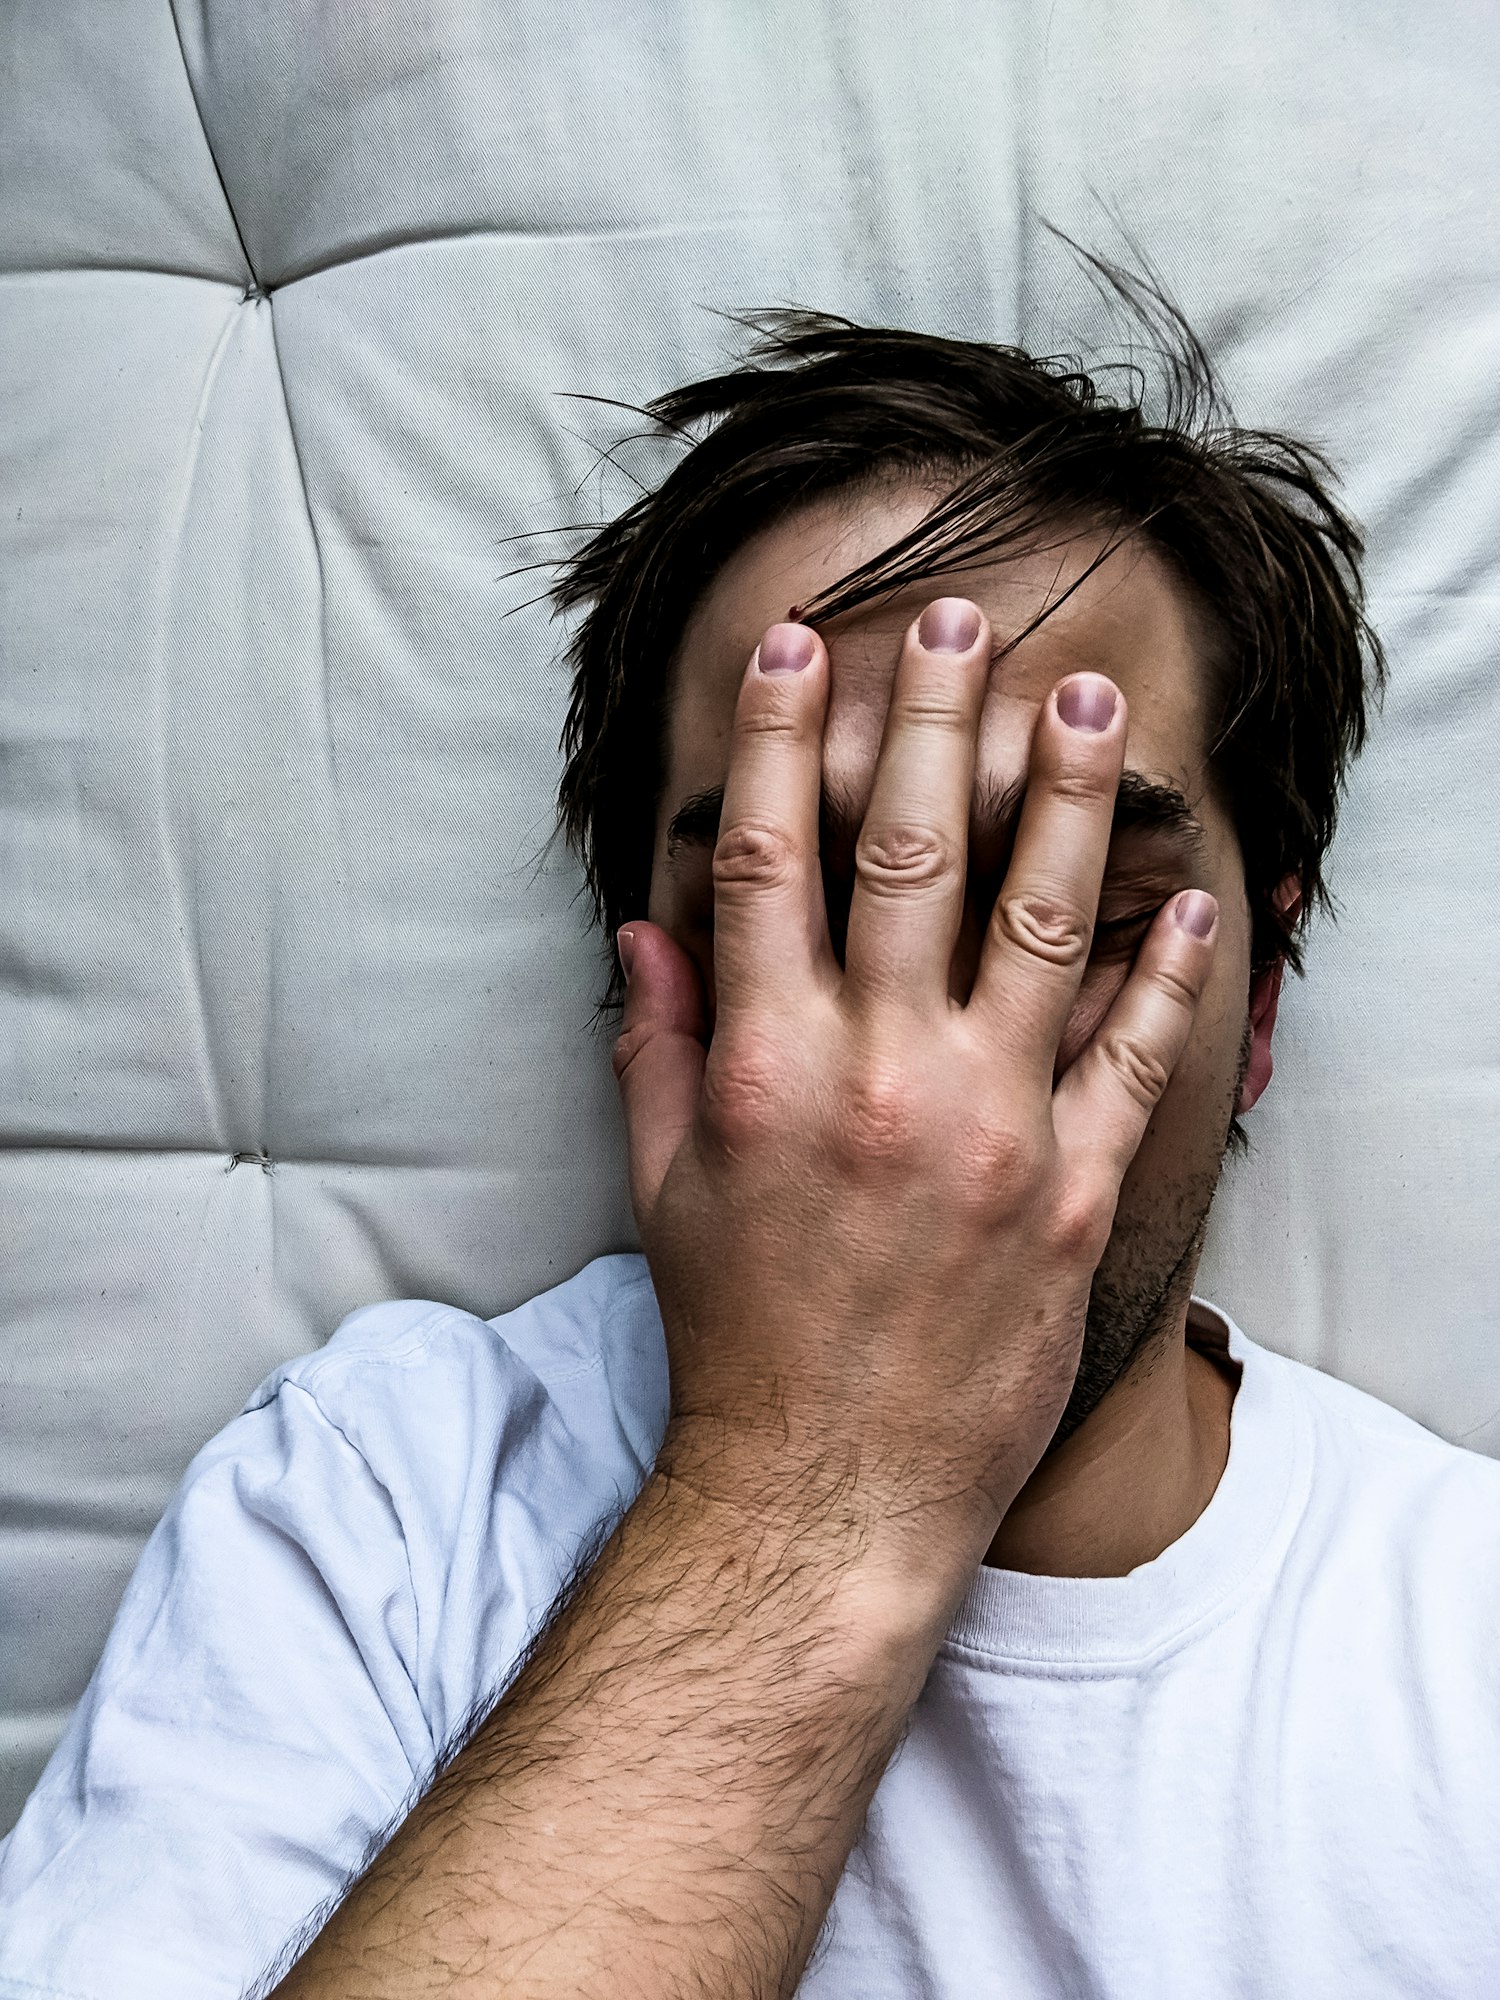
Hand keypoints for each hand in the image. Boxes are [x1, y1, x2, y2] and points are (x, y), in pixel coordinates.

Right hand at [611, 599, 1216, 1589]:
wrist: (831, 1489)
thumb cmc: (737, 1335)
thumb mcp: (662, 1189)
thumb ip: (655, 1047)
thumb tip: (646, 929)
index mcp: (766, 1068)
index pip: (772, 861)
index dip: (787, 740)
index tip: (804, 648)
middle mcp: (880, 1077)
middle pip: (910, 855)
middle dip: (933, 720)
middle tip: (958, 617)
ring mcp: (989, 1132)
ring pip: (1041, 924)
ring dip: (1068, 800)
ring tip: (1088, 705)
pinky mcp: (1072, 1194)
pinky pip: (1131, 1058)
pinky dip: (1165, 974)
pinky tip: (1192, 898)